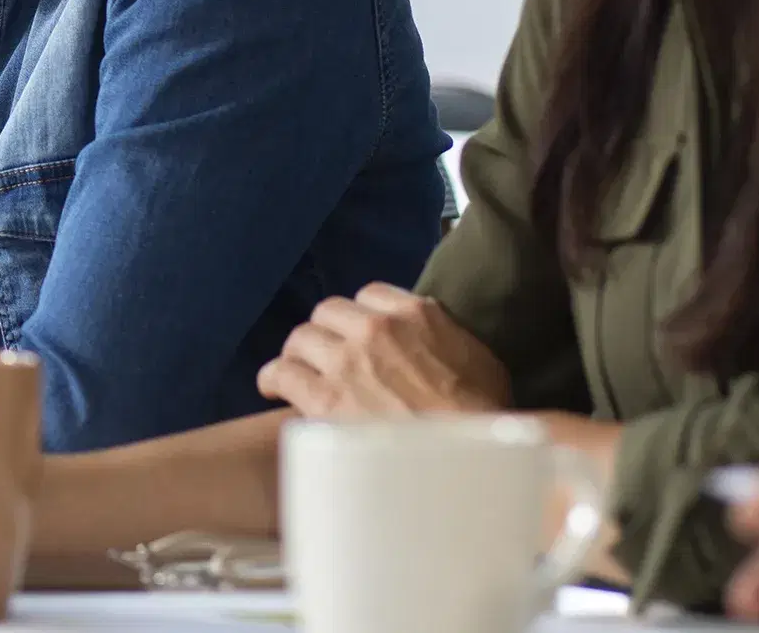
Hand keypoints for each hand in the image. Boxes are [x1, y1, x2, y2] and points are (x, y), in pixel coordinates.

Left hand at [255, 284, 510, 416]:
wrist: (469, 464)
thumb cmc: (485, 419)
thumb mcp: (480, 362)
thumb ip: (449, 337)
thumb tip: (434, 333)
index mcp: (415, 315)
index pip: (370, 295)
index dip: (360, 316)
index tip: (358, 334)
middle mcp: (375, 329)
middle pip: (329, 313)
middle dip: (326, 333)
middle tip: (325, 355)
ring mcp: (347, 361)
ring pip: (302, 338)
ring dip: (299, 354)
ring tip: (296, 371)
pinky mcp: (325, 398)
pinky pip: (284, 373)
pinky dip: (275, 377)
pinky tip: (273, 388)